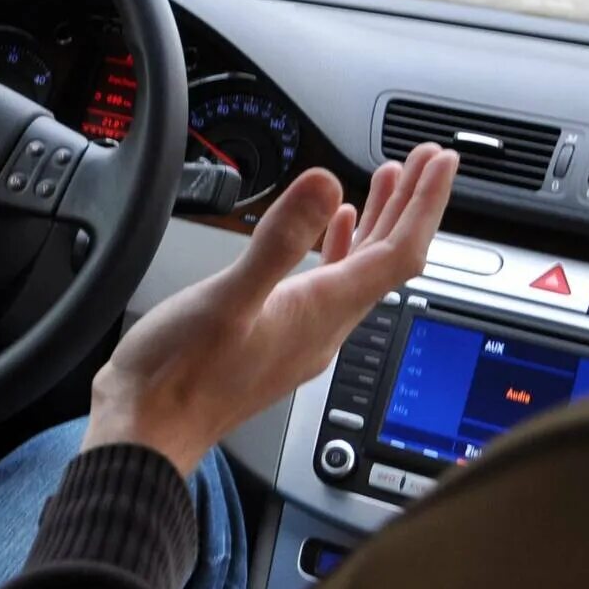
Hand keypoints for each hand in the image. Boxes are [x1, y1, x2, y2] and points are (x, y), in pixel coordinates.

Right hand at [82, 144, 458, 474]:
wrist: (147, 430)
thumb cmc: (179, 375)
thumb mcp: (228, 296)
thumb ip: (279, 240)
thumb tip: (327, 185)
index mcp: (322, 312)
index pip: (398, 253)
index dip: (424, 204)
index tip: (441, 162)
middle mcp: (325, 326)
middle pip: (389, 259)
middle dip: (412, 204)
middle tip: (428, 159)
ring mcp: (305, 333)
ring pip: (361, 269)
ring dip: (380, 221)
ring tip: (392, 179)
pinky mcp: (280, 335)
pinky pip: (331, 283)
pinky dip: (340, 246)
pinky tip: (333, 229)